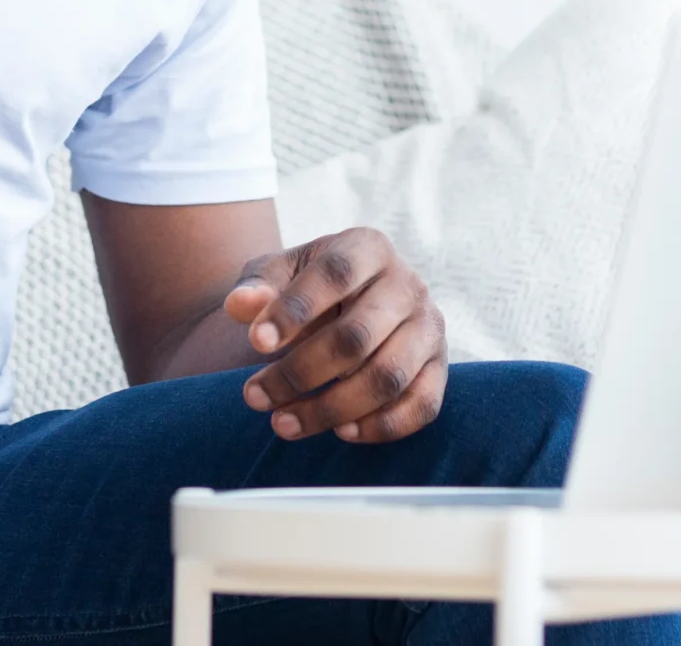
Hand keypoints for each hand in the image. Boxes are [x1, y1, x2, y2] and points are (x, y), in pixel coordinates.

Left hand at [224, 227, 446, 443]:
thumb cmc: (307, 289)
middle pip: (357, 336)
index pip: (335, 274)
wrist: (349, 304)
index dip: (294, 309)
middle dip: (300, 373)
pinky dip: (382, 426)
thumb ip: (256, 286)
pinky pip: (422, 405)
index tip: (255, 342)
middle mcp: (408, 284)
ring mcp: (429, 327)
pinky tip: (339, 432)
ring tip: (283, 423)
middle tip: (254, 397)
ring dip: (331, 408)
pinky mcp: (440, 367)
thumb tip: (241, 305)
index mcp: (368, 247)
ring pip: (387, 377)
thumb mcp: (276, 275)